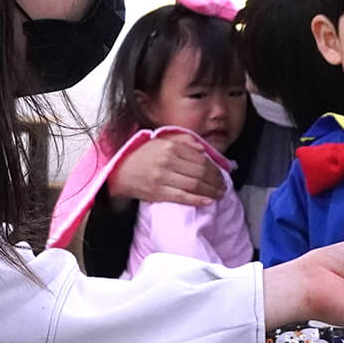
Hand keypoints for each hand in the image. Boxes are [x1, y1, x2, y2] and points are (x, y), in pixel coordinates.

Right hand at [105, 132, 224, 207]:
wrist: (120, 171)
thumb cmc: (142, 156)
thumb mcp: (161, 141)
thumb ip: (182, 141)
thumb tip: (202, 149)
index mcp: (170, 147)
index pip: (200, 159)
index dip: (214, 168)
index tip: (222, 174)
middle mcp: (167, 161)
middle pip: (200, 172)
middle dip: (215, 181)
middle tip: (223, 186)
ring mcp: (162, 177)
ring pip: (194, 185)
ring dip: (210, 191)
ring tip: (219, 194)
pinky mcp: (158, 192)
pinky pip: (182, 197)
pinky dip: (197, 200)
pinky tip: (208, 201)